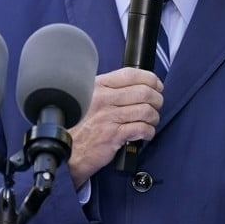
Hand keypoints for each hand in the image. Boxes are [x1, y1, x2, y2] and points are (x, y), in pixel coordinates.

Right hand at [67, 68, 163, 187]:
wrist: (67, 150)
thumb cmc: (79, 125)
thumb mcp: (87, 98)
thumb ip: (108, 89)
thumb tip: (136, 85)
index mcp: (98, 86)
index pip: (131, 74)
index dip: (150, 79)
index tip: (156, 85)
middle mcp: (104, 99)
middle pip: (143, 92)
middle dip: (157, 99)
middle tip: (156, 105)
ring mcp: (109, 117)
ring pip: (146, 110)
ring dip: (154, 117)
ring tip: (150, 121)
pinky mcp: (113, 135)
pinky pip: (142, 129)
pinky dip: (149, 132)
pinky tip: (145, 134)